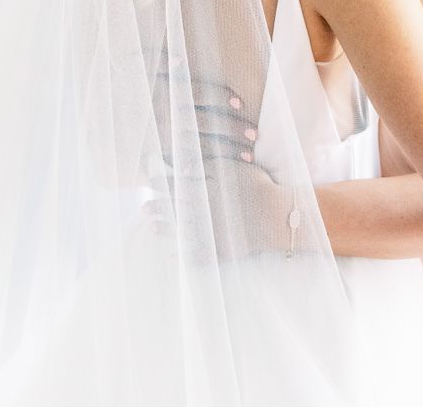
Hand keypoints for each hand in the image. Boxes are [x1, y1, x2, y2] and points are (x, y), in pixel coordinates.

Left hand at [143, 156, 309, 262]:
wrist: (279, 216)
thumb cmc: (259, 187)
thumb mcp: (233, 169)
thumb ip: (207, 165)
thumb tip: (181, 165)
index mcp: (206, 192)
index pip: (177, 187)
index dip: (161, 185)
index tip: (148, 184)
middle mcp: (204, 214)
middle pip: (175, 210)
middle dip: (157, 209)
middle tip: (142, 208)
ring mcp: (212, 234)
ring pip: (181, 232)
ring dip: (164, 231)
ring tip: (151, 228)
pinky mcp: (221, 251)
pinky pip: (198, 257)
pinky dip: (183, 258)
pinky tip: (170, 258)